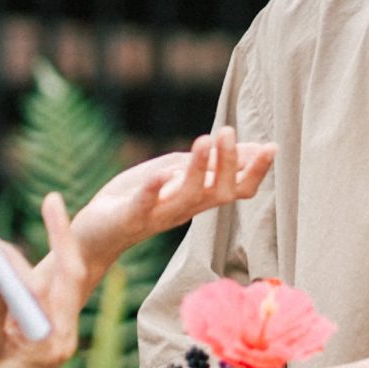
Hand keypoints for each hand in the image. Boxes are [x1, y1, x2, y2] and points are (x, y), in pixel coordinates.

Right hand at [0, 193, 86, 367]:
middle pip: (69, 276)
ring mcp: (57, 336)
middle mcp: (63, 337)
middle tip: (52, 200)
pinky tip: (21, 253)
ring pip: (60, 284)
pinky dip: (34, 272)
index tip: (43, 211)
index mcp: (53, 342)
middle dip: (61, 237)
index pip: (59, 282)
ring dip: (51, 251)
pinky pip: (47, 295)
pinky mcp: (46, 335)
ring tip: (46, 215)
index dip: (50, 244)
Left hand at [71, 128, 275, 287]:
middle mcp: (186, 208)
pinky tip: (161, 175)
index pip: (238, 188)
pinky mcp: (130, 217)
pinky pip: (145, 206)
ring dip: (198, 170)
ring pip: (188, 197)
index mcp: (199, 198)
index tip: (272, 147)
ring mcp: (159, 214)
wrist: (96, 235)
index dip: (256, 170)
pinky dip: (154, 191)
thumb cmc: (140, 198)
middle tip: (228, 132)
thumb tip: (253, 147)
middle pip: (220, 193)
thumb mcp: (177, 174)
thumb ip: (210, 163)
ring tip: (204, 140)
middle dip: (229, 164)